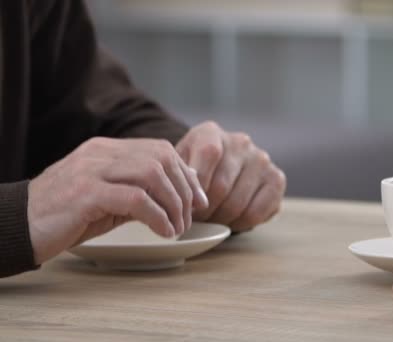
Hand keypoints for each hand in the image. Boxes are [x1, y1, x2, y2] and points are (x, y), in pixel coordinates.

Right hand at [28, 137, 206, 263]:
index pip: (160, 150)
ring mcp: (93, 169)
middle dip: (185, 189)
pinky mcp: (86, 192)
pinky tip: (164, 232)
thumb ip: (138, 191)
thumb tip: (178, 196)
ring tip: (178, 227)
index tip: (198, 200)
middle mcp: (101, 153)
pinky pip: (136, 199)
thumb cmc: (65, 216)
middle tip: (191, 216)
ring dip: (174, 204)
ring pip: (153, 174)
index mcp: (107, 149)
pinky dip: (158, 216)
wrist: (18, 226)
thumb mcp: (108, 199)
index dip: (186, 174)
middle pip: (161, 159)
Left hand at [176, 121, 285, 231]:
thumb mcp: (179, 168)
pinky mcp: (276, 180)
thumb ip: (182, 177)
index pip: (208, 154)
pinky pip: (255, 213)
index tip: (189, 205)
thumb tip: (194, 199)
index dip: (197, 185)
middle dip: (205, 211)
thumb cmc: (195, 172)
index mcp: (211, 133)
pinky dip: (239, 224)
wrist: (222, 173)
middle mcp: (240, 142)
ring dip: (220, 220)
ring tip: (211, 221)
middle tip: (197, 222)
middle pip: (221, 186)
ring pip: (237, 203)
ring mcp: (261, 160)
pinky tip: (231, 221)